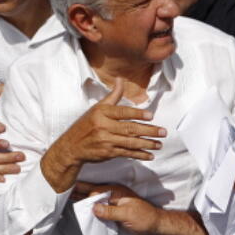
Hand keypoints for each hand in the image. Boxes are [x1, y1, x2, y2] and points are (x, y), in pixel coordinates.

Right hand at [43, 80, 165, 190]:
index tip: (151, 116)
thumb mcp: (97, 108)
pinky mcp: (108, 153)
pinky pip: (126, 153)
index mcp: (101, 113)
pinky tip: (150, 155)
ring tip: (159, 144)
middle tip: (163, 132)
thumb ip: (112, 96)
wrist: (71, 146)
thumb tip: (120, 79)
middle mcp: (103, 127)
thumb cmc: (86, 124)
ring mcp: (106, 141)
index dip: (137, 114)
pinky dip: (139, 155)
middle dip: (148, 131)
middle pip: (129, 128)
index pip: (122, 112)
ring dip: (147, 144)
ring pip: (130, 142)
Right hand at [75, 182, 162, 234]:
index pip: (96, 191)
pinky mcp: (114, 210)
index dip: (83, 191)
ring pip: (94, 198)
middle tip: (64, 189)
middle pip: (93, 192)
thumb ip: (110, 211)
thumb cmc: (144, 218)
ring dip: (83, 198)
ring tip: (69, 196)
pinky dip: (90, 206)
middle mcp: (113, 195)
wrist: (155, 225)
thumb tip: (93, 208)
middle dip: (79, 191)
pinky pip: (99, 206)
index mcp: (116, 192)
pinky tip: (82, 206)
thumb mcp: (127, 214)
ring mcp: (113, 202)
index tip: (70, 190)